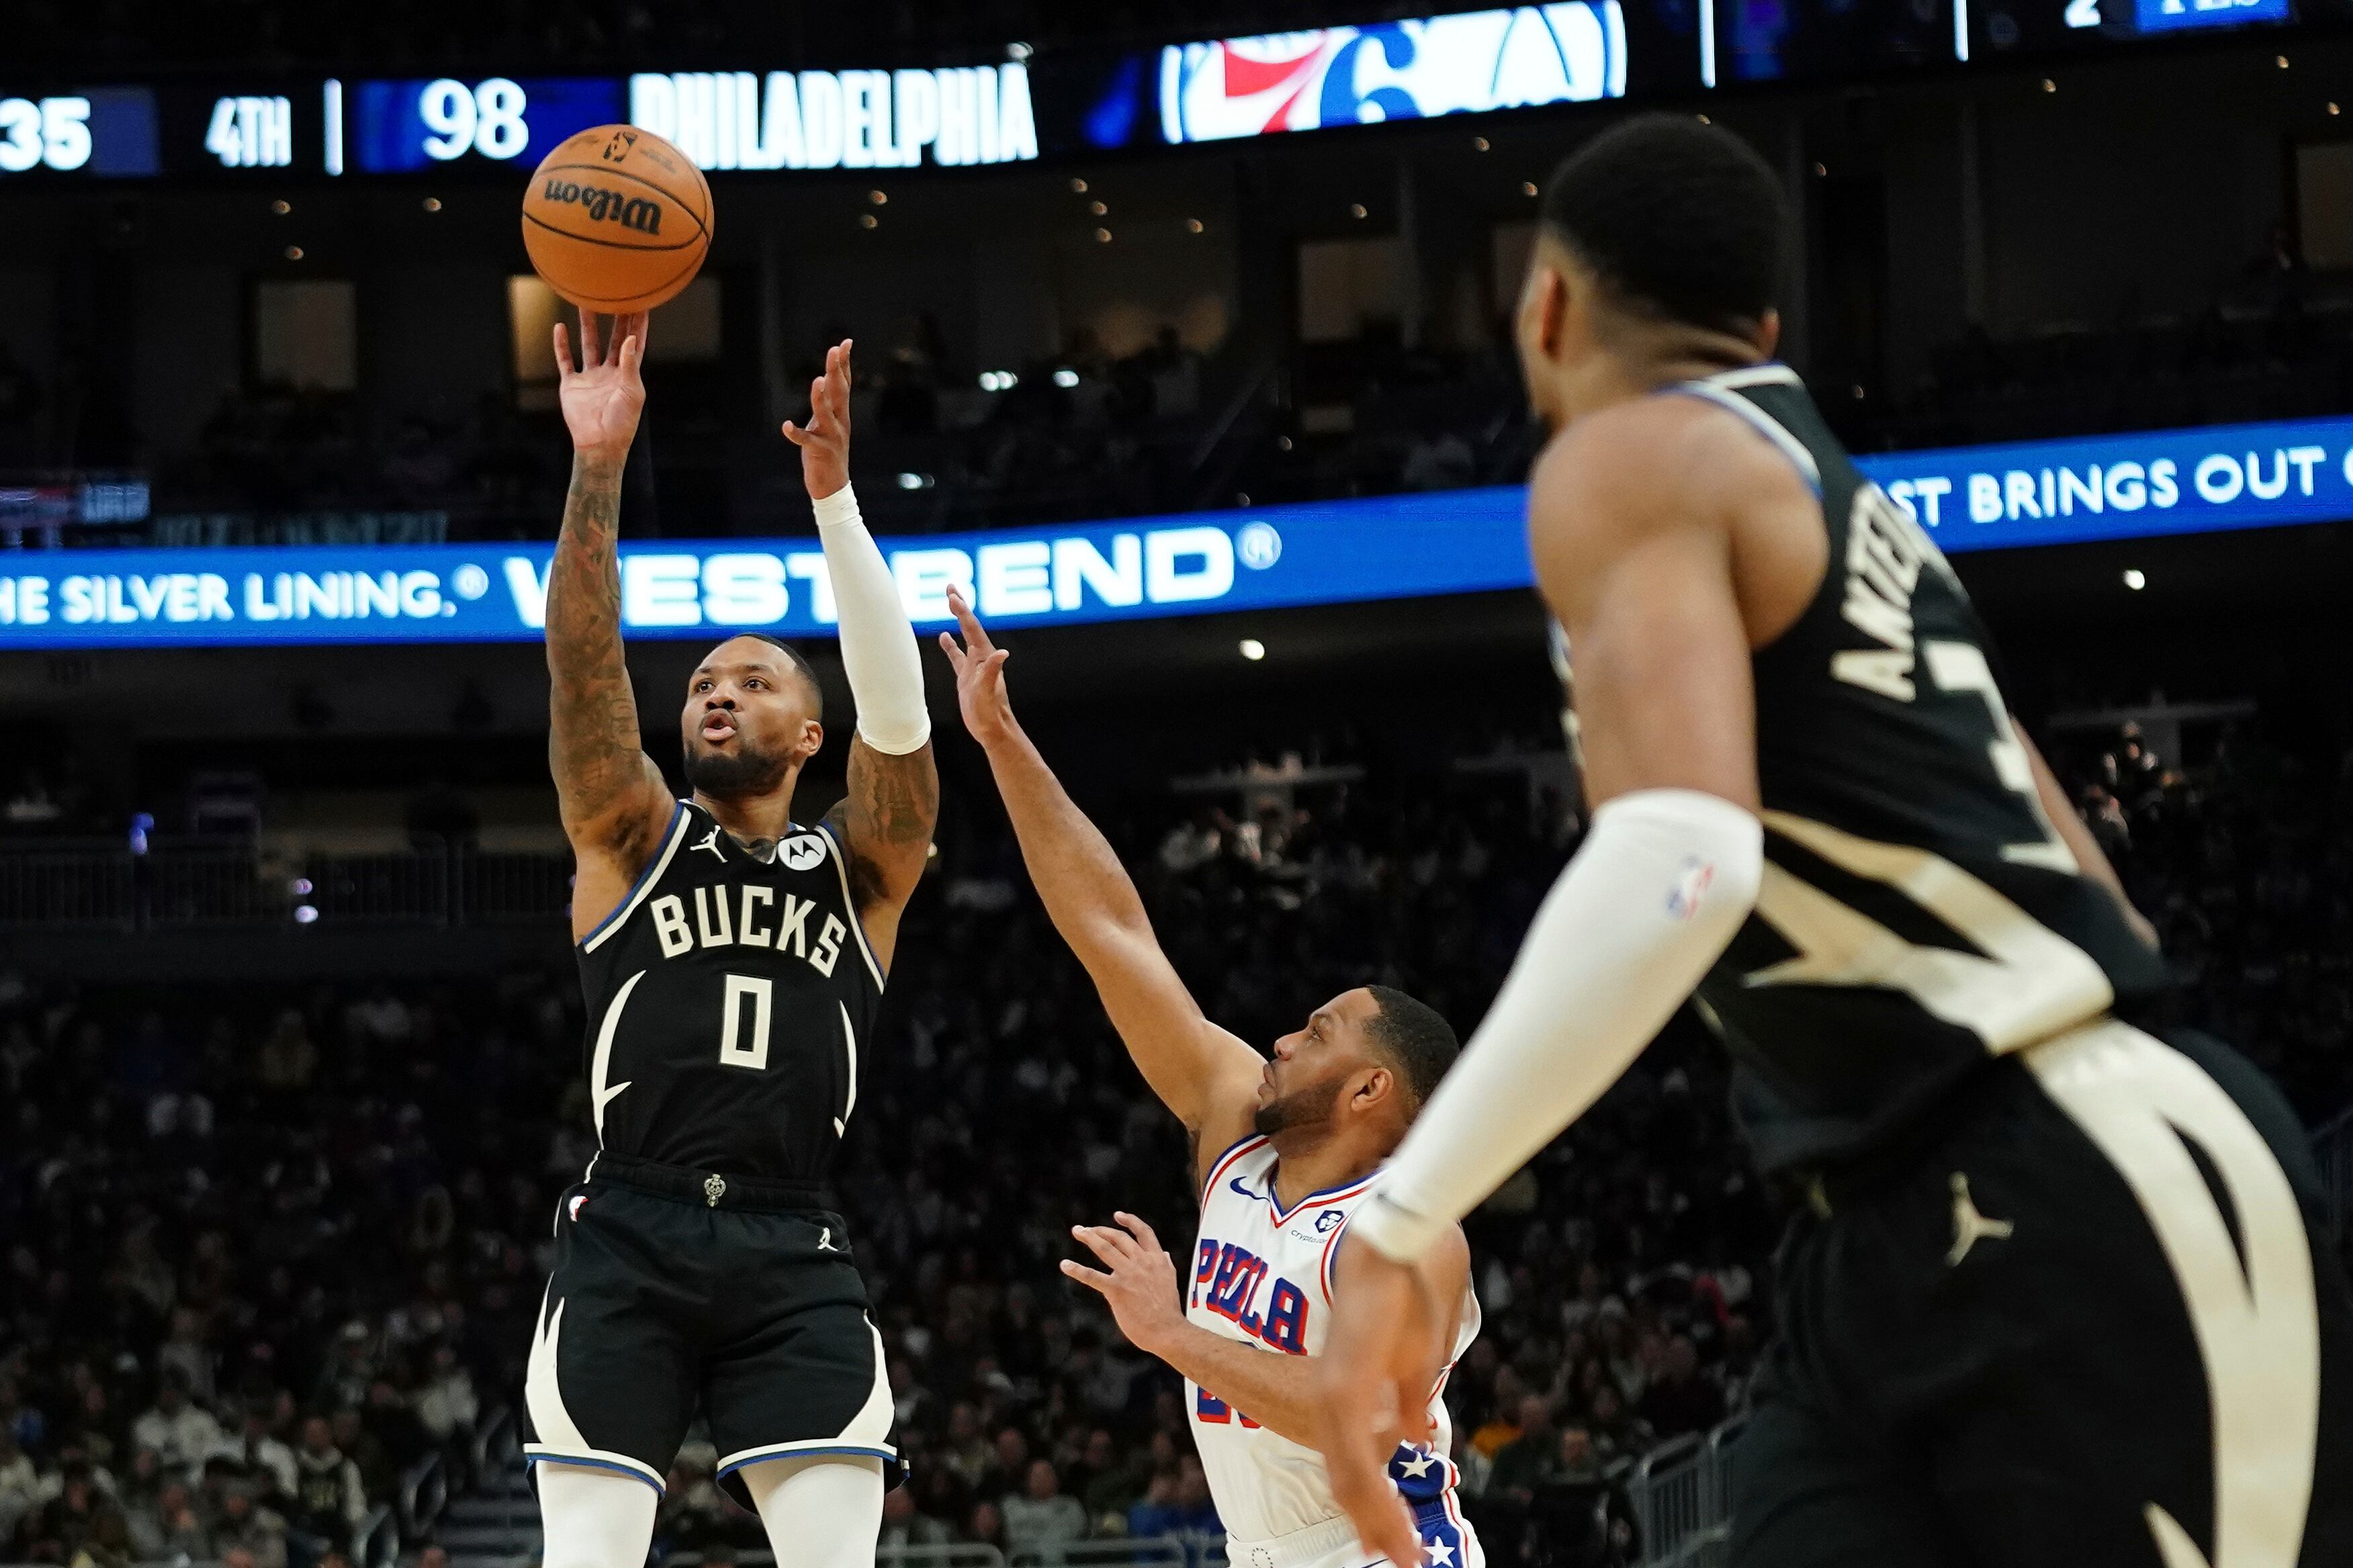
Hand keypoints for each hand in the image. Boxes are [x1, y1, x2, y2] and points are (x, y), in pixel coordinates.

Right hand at [554, 309, 648, 464]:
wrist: (599, 444)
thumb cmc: (622, 422)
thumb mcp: (632, 392)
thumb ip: (629, 364)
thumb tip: (630, 337)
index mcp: (629, 374)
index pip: (635, 343)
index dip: (639, 324)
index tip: (641, 302)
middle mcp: (610, 372)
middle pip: (612, 339)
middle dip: (614, 318)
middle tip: (614, 294)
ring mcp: (590, 377)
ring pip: (588, 345)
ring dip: (587, 325)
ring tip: (585, 303)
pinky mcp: (572, 385)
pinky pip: (565, 361)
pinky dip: (561, 345)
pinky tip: (559, 327)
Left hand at [782, 339, 853, 499]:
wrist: (833, 486)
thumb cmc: (828, 453)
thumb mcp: (830, 424)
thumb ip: (828, 404)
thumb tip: (825, 381)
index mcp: (841, 414)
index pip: (844, 383)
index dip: (844, 363)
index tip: (846, 342)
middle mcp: (839, 422)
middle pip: (838, 392)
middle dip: (836, 370)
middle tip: (835, 349)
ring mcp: (830, 437)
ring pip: (825, 413)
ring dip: (820, 398)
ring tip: (818, 381)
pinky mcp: (819, 451)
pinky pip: (806, 440)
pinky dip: (795, 433)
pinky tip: (785, 426)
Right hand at [937, 586, 1016, 747]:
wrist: (992, 730)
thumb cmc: (990, 713)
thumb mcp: (988, 692)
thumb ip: (992, 672)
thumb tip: (1002, 653)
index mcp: (985, 658)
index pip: (971, 629)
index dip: (962, 611)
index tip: (952, 595)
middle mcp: (981, 658)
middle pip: (969, 626)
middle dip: (960, 607)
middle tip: (950, 587)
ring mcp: (974, 667)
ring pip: (963, 637)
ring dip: (957, 619)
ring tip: (950, 601)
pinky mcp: (967, 678)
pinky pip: (957, 656)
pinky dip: (950, 645)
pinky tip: (944, 637)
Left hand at [1061, 1212, 1184, 1358]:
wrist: (1168, 1330)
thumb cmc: (1168, 1310)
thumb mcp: (1170, 1281)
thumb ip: (1165, 1265)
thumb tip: (1164, 1254)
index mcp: (1157, 1259)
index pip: (1143, 1232)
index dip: (1130, 1221)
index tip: (1117, 1215)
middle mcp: (1142, 1262)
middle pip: (1118, 1237)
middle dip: (1100, 1230)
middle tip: (1085, 1229)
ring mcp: (1129, 1274)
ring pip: (1105, 1248)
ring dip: (1089, 1237)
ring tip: (1077, 1231)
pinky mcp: (1116, 1290)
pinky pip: (1093, 1276)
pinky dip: (1077, 1269)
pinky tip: (1064, 1265)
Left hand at [1315, 1240, 1440, 1567]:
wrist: (1401, 1240)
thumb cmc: (1411, 1286)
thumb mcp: (1416, 1355)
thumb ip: (1410, 1395)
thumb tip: (1415, 1433)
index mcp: (1346, 1390)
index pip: (1353, 1464)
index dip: (1371, 1507)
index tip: (1392, 1545)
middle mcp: (1334, 1396)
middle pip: (1348, 1479)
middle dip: (1375, 1524)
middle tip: (1402, 1561)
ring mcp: (1336, 1391)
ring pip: (1347, 1474)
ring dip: (1375, 1517)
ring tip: (1399, 1554)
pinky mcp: (1343, 1382)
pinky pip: (1351, 1450)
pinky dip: (1368, 1491)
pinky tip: (1385, 1520)